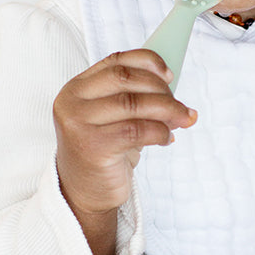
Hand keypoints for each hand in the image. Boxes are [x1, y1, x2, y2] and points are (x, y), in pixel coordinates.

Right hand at [53, 49, 195, 254]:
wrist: (84, 193)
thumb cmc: (104, 150)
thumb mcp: (114, 116)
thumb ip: (134, 95)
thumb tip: (172, 83)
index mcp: (77, 87)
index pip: (116, 60)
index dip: (147, 61)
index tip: (169, 74)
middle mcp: (72, 101)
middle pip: (126, 78)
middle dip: (161, 89)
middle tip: (181, 106)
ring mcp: (78, 123)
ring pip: (134, 103)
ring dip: (168, 110)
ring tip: (183, 120)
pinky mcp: (92, 147)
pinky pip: (137, 130)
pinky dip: (159, 132)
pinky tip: (166, 139)